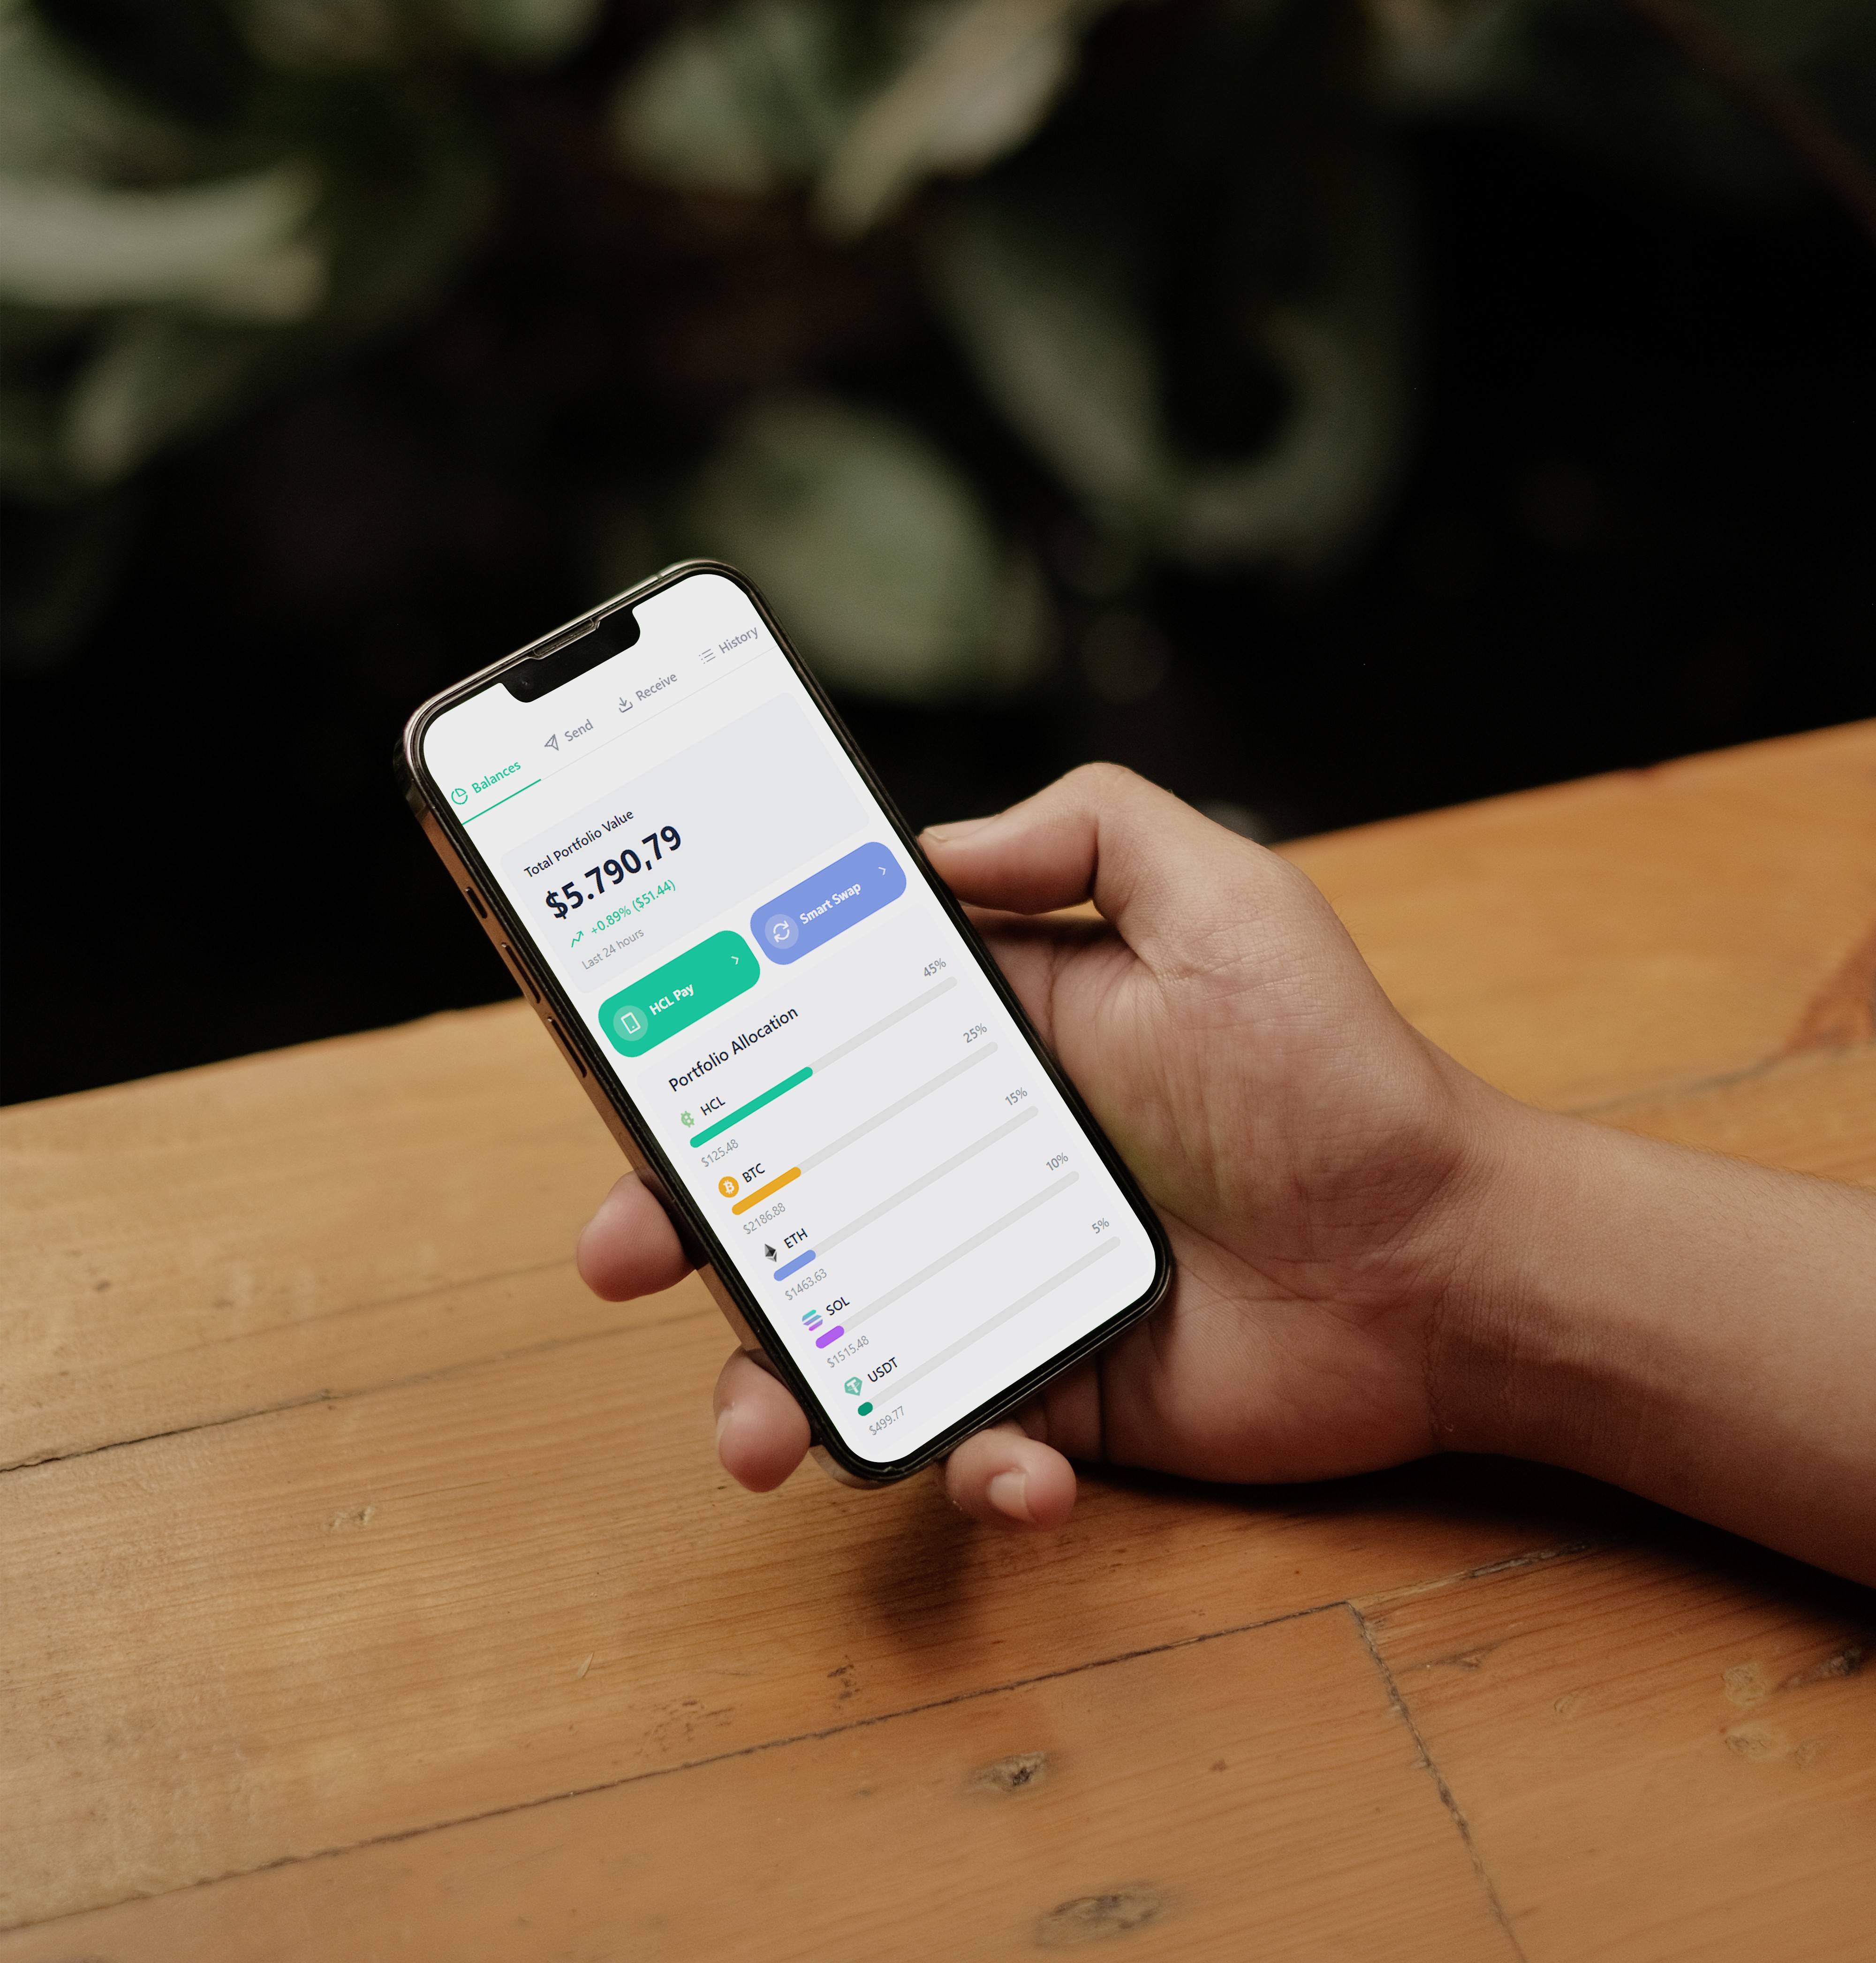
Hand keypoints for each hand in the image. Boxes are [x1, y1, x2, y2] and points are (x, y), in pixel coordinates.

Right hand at [579, 764, 1506, 1528]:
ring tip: (761, 1433)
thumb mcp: (1225, 902)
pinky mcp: (1048, 1392)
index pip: (808, 1037)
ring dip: (768, 1390)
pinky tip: (1016, 1471)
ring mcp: (998, 1284)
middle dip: (678, 1223)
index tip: (621, 1066)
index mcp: (984, 1046)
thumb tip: (936, 839)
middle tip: (623, 1250)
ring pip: (834, 1336)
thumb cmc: (1334, 1072)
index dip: (702, 1052)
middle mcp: (967, 1162)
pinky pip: (959, 1436)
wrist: (1439, 1261)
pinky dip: (963, 1467)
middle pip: (782, 1191)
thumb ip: (1092, 831)